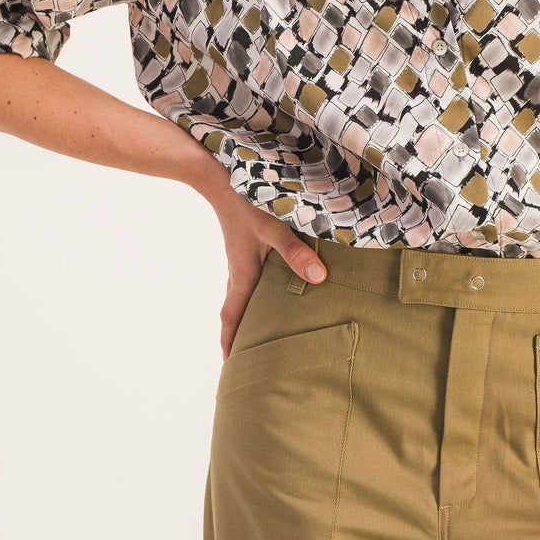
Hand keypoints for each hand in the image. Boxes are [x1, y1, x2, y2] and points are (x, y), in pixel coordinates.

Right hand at [212, 197, 327, 360]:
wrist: (220, 174)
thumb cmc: (246, 202)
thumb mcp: (273, 227)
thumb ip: (295, 252)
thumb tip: (318, 279)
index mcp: (242, 274)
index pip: (232, 316)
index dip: (231, 341)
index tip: (230, 364)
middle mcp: (239, 270)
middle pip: (237, 309)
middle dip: (242, 333)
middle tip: (250, 354)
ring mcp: (242, 257)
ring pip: (244, 293)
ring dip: (250, 311)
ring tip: (265, 326)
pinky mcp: (247, 244)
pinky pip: (251, 276)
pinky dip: (258, 290)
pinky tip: (275, 286)